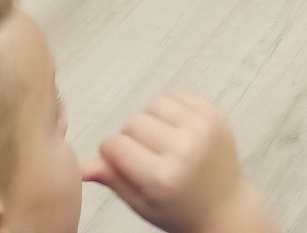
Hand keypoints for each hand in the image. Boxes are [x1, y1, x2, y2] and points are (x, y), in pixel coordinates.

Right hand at [82, 94, 276, 232]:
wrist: (224, 207)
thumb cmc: (180, 211)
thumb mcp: (141, 204)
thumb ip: (113, 180)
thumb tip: (82, 165)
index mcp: (162, 177)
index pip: (115, 146)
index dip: (110, 152)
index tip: (118, 161)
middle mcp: (183, 149)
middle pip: (133, 122)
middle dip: (130, 137)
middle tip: (142, 155)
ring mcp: (202, 128)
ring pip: (154, 104)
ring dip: (150, 119)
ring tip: (158, 140)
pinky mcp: (214, 113)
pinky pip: (179, 95)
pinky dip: (170, 107)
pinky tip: (174, 128)